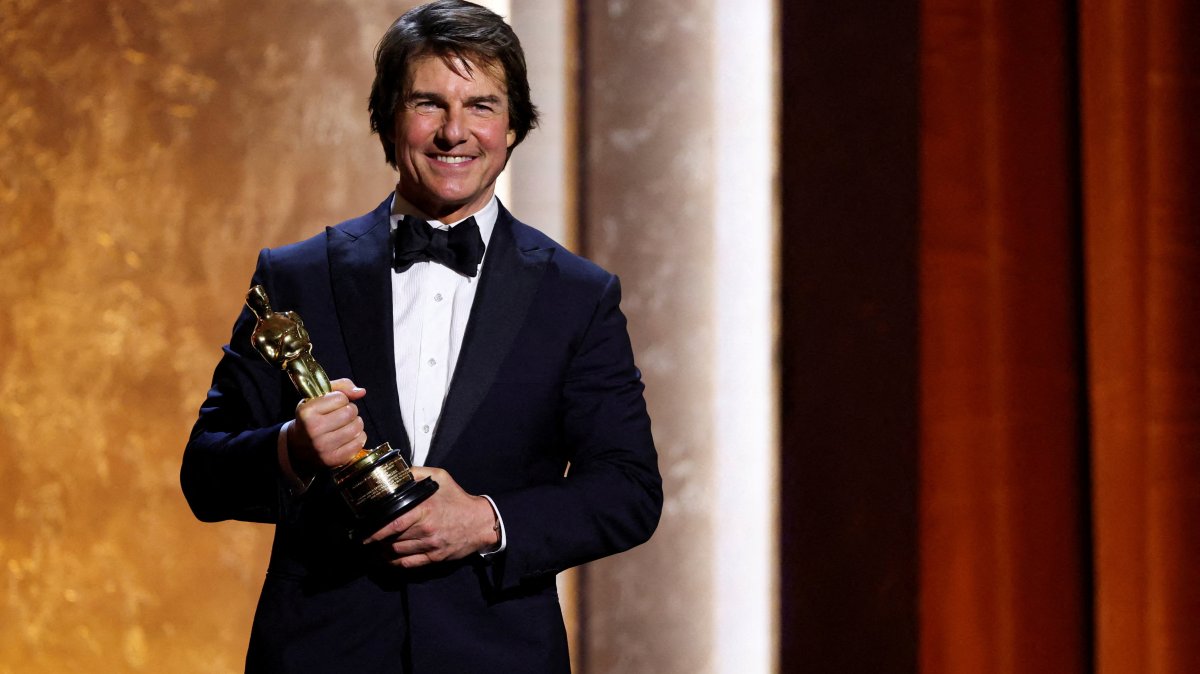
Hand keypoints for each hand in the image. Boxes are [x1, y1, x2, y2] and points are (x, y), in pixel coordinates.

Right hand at [286, 378, 367, 472]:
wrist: (297, 447)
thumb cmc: (311, 418)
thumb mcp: (318, 398)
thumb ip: (340, 387)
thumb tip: (361, 392)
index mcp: (307, 412)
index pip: (341, 398)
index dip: (340, 399)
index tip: (333, 405)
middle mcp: (313, 430)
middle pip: (351, 412)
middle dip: (350, 411)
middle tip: (342, 415)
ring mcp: (323, 447)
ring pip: (357, 427)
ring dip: (356, 424)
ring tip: (346, 425)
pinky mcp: (333, 459)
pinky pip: (359, 442)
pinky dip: (358, 438)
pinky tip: (348, 437)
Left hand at [363, 466, 499, 567]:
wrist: (481, 522)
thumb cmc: (459, 499)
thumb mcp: (441, 478)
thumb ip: (418, 473)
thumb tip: (398, 471)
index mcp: (424, 510)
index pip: (393, 524)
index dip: (376, 531)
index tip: (364, 533)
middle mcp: (426, 530)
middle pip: (393, 540)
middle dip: (377, 541)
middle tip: (366, 539)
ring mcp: (430, 546)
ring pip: (398, 553)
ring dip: (383, 552)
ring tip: (374, 548)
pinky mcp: (434, 557)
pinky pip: (409, 564)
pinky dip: (394, 563)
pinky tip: (387, 560)